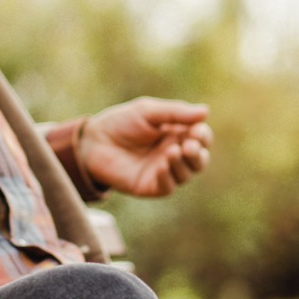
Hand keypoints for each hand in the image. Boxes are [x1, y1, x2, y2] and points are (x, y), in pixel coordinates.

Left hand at [80, 97, 211, 198]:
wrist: (93, 141)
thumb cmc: (120, 123)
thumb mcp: (147, 111)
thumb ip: (175, 112)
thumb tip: (205, 111)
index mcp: (177, 134)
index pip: (200, 138)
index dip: (203, 135)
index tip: (196, 130)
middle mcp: (174, 154)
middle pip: (199, 159)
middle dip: (198, 153)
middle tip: (189, 145)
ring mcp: (163, 171)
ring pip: (186, 174)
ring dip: (183, 164)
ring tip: (172, 152)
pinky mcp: (150, 186)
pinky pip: (168, 186)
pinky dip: (168, 176)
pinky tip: (161, 165)